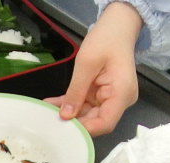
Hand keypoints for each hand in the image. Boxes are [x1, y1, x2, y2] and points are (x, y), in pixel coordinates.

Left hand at [45, 1, 141, 135]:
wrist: (116, 26)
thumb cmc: (106, 39)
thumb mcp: (87, 64)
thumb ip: (76, 91)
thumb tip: (65, 116)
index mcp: (122, 94)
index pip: (105, 123)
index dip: (85, 129)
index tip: (64, 128)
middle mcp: (120, 100)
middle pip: (96, 121)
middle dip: (73, 121)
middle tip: (50, 120)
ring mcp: (111, 98)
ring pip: (88, 114)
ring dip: (69, 113)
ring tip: (47, 110)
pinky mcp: (103, 94)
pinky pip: (86, 104)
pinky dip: (71, 104)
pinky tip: (54, 104)